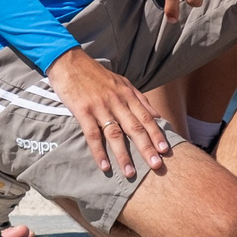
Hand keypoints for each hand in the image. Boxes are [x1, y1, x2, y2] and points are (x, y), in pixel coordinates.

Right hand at [46, 47, 171, 179]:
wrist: (70, 62)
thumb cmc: (96, 74)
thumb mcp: (122, 82)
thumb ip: (140, 99)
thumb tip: (157, 115)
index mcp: (127, 94)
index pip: (146, 117)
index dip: (157, 134)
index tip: (166, 150)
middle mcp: (117, 101)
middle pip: (135, 127)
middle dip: (147, 148)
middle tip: (157, 166)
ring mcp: (100, 106)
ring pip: (115, 134)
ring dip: (124, 155)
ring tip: (131, 173)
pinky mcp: (83, 111)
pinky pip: (92, 134)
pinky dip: (98, 151)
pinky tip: (104, 166)